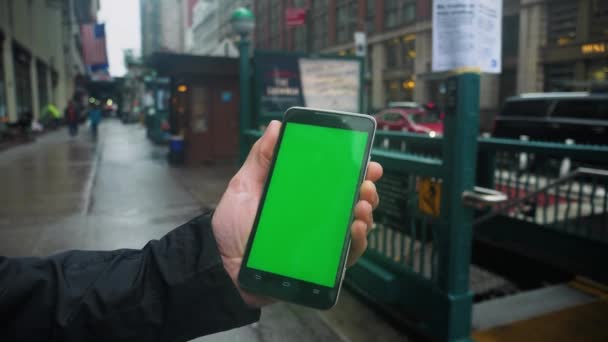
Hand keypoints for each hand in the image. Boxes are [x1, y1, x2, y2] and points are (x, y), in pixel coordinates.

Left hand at [211, 120, 382, 306]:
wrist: (223, 268)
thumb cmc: (234, 227)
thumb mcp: (243, 187)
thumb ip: (260, 158)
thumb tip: (275, 126)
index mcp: (303, 195)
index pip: (335, 179)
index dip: (355, 167)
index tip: (365, 158)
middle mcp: (317, 216)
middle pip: (352, 199)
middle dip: (366, 188)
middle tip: (366, 182)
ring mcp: (322, 241)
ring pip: (357, 225)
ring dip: (365, 212)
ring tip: (361, 205)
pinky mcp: (322, 265)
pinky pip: (348, 255)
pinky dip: (357, 241)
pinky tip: (354, 228)